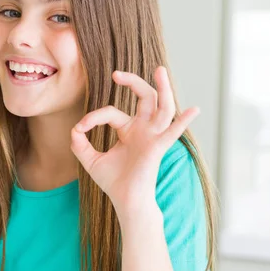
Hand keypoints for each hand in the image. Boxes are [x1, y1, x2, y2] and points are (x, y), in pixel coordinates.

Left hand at [70, 66, 198, 214]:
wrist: (125, 201)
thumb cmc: (113, 182)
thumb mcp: (90, 160)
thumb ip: (79, 144)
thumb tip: (75, 128)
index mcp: (130, 130)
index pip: (112, 112)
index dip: (94, 117)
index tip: (81, 128)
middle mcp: (144, 129)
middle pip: (145, 97)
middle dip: (133, 82)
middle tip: (117, 74)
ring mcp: (153, 136)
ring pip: (163, 106)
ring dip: (163, 88)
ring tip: (160, 70)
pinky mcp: (158, 147)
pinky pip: (173, 132)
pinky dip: (184, 121)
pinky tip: (194, 109)